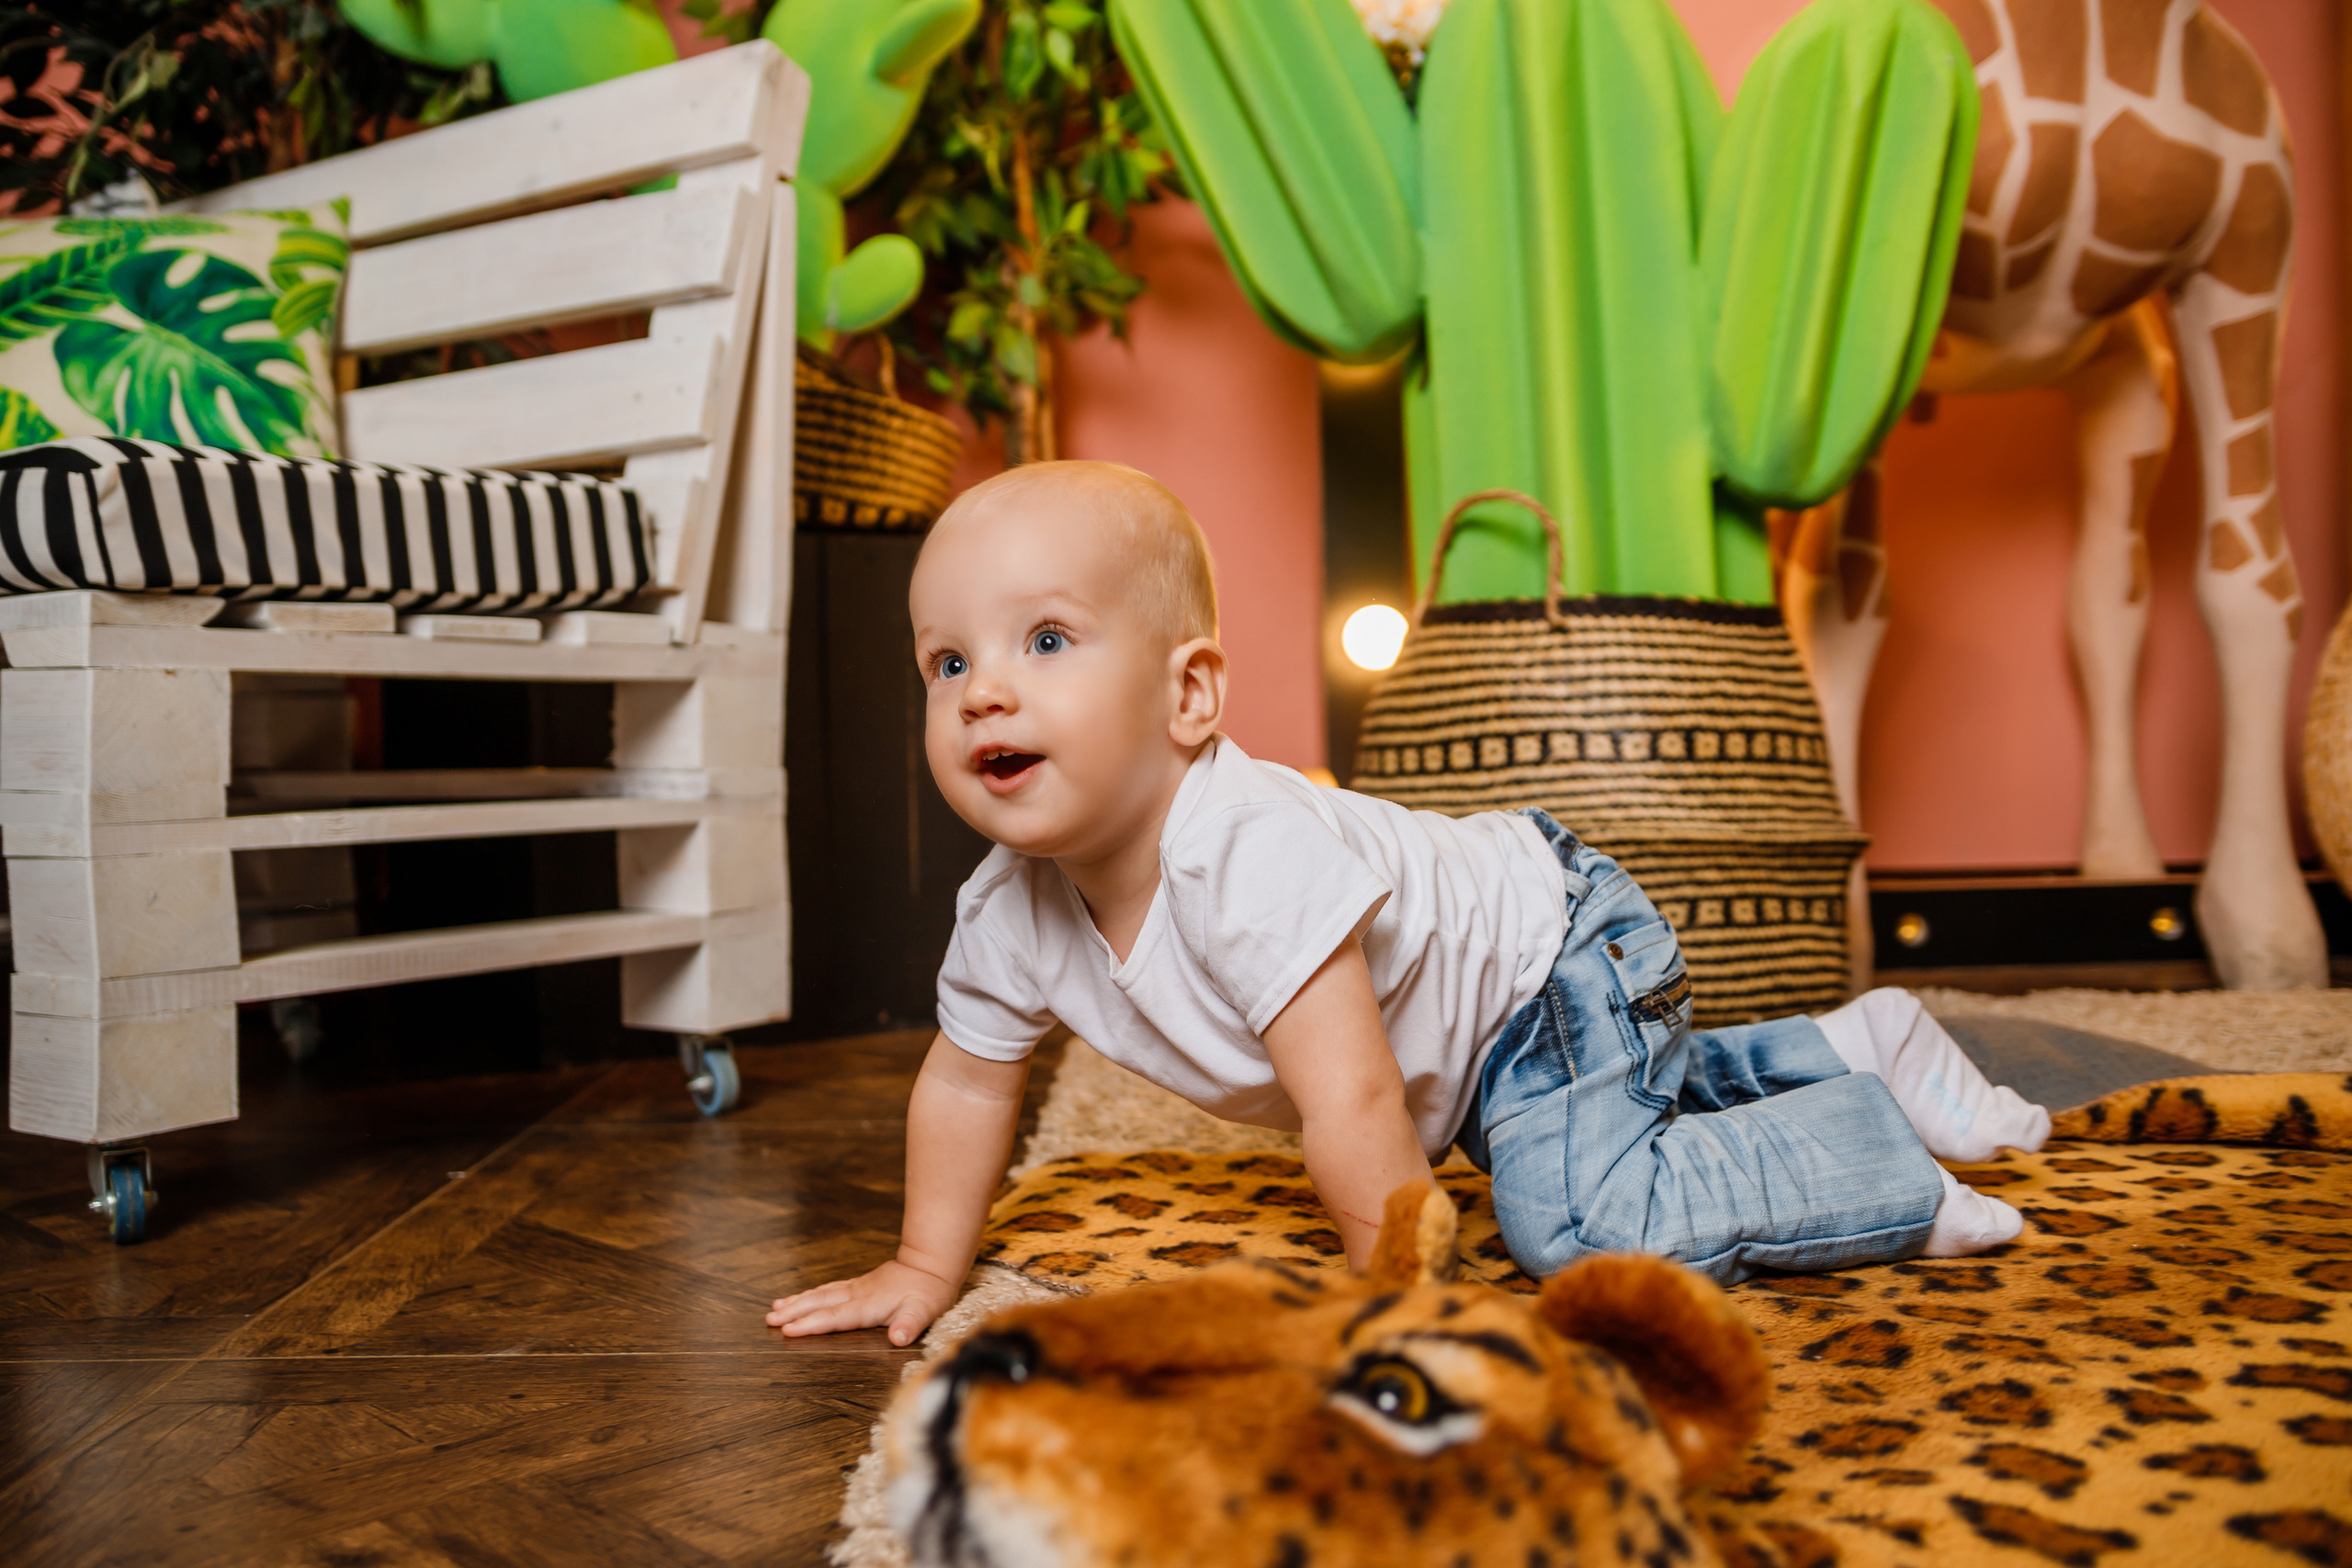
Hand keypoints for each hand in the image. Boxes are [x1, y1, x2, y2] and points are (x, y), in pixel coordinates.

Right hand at [767, 1257, 959, 1344]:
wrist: (931, 1264)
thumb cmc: (928, 1292)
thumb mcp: (924, 1311)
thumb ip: (910, 1324)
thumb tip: (899, 1339)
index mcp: (867, 1306)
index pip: (834, 1317)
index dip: (811, 1325)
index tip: (788, 1330)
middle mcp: (856, 1295)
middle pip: (819, 1304)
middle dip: (793, 1312)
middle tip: (769, 1320)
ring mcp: (856, 1288)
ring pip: (820, 1294)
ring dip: (797, 1302)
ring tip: (774, 1309)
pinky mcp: (858, 1285)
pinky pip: (828, 1289)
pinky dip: (811, 1294)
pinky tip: (800, 1297)